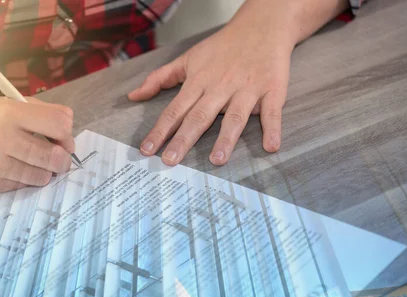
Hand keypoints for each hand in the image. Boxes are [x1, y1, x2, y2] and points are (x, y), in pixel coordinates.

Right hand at [0, 97, 73, 192]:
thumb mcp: (3, 103)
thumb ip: (37, 111)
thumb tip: (69, 127)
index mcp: (8, 111)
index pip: (58, 124)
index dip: (67, 134)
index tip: (65, 139)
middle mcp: (1, 136)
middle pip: (53, 156)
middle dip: (63, 160)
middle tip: (60, 160)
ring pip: (40, 176)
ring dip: (44, 172)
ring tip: (36, 165)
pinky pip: (19, 186)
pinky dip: (23, 180)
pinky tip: (13, 169)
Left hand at [129, 16, 293, 165]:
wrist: (261, 26)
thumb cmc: (222, 47)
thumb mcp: (187, 59)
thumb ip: (160, 78)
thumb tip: (134, 96)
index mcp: (198, 82)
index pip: (174, 110)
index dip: (160, 131)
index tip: (147, 151)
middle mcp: (220, 87)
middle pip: (199, 117)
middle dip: (184, 139)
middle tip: (171, 161)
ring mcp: (246, 89)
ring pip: (234, 116)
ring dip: (226, 138)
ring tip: (217, 160)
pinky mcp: (272, 90)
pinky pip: (272, 112)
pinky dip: (272, 128)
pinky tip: (270, 146)